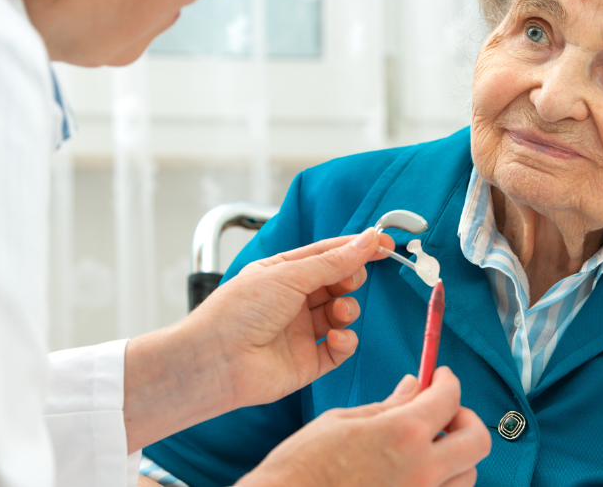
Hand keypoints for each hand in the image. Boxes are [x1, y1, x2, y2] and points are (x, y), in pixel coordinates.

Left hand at [203, 228, 394, 409]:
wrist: (217, 361)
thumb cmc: (239, 311)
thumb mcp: (289, 275)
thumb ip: (334, 261)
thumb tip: (369, 239)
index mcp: (283, 273)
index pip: (327, 254)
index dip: (356, 248)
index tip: (385, 244)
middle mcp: (292, 301)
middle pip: (337, 283)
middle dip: (350, 280)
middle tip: (350, 280)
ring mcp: (301, 332)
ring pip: (341, 315)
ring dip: (347, 310)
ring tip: (339, 312)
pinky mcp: (308, 362)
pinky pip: (340, 349)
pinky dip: (345, 341)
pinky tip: (336, 338)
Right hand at [238, 367, 491, 486]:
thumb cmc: (302, 466)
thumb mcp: (342, 422)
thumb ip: (388, 405)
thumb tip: (414, 386)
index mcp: (403, 434)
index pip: (449, 398)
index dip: (447, 381)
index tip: (440, 377)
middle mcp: (422, 470)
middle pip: (477, 440)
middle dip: (465, 418)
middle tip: (444, 412)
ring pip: (467, 475)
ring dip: (455, 456)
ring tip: (426, 448)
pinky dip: (439, 482)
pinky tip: (413, 473)